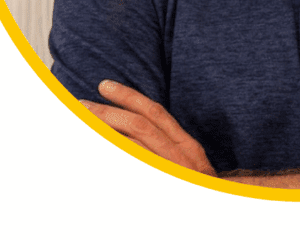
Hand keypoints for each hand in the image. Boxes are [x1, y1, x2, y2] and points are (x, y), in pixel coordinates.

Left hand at [80, 80, 216, 176]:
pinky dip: (114, 157)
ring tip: (81, 126)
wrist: (219, 214)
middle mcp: (179, 157)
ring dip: (103, 135)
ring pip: (131, 148)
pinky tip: (96, 150)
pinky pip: (130, 169)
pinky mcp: (160, 186)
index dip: (128, 96)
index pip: (155, 113)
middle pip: (139, 127)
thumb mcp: (190, 165)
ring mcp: (168, 173)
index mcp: (187, 147)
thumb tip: (136, 130)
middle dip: (107, 113)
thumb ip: (170, 146)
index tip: (104, 85)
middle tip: (81, 106)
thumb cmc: (200, 189)